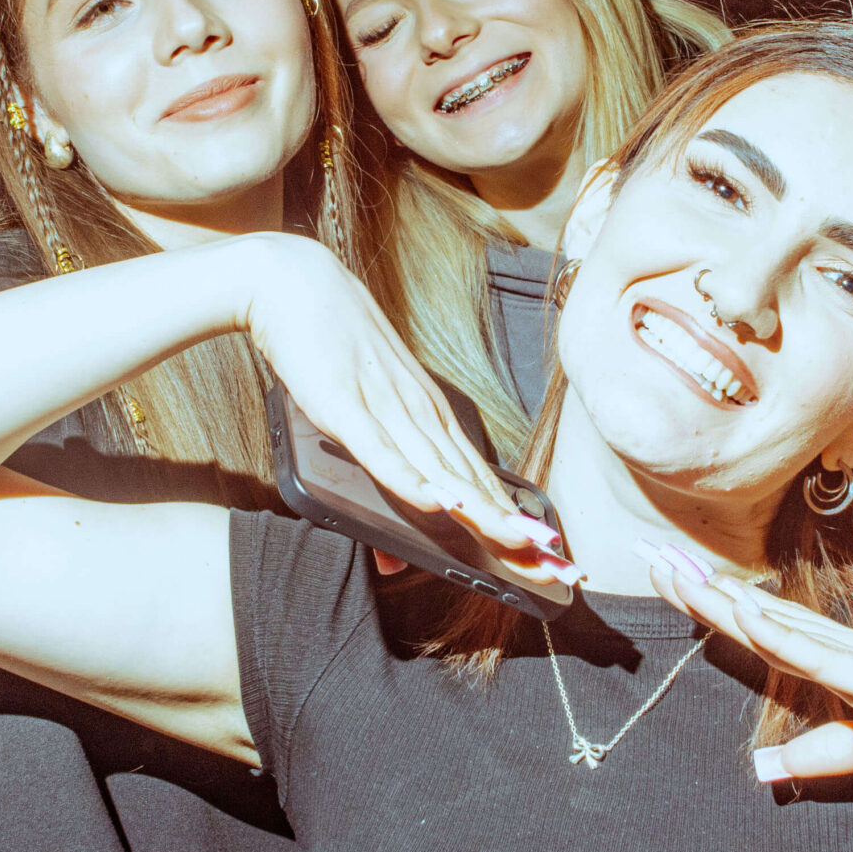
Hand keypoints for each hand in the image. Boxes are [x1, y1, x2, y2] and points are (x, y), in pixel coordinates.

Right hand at [238, 235, 562, 570]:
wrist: (294, 282)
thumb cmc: (331, 346)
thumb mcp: (362, 411)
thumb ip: (384, 468)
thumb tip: (397, 543)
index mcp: (430, 414)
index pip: (482, 479)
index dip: (517, 523)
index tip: (552, 558)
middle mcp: (419, 412)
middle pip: (474, 484)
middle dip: (516, 532)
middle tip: (558, 569)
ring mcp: (385, 406)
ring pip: (441, 471)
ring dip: (483, 513)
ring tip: (521, 548)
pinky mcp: (345, 404)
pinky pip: (382, 450)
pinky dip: (410, 479)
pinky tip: (437, 505)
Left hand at [638, 541, 852, 777]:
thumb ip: (834, 753)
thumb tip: (767, 768)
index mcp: (849, 663)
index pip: (768, 630)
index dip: (719, 607)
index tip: (677, 582)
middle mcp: (850, 649)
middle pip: (759, 614)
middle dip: (701, 590)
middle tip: (649, 558)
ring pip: (778, 623)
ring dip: (722, 600)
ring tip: (673, 573)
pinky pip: (823, 657)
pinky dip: (778, 634)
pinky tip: (743, 615)